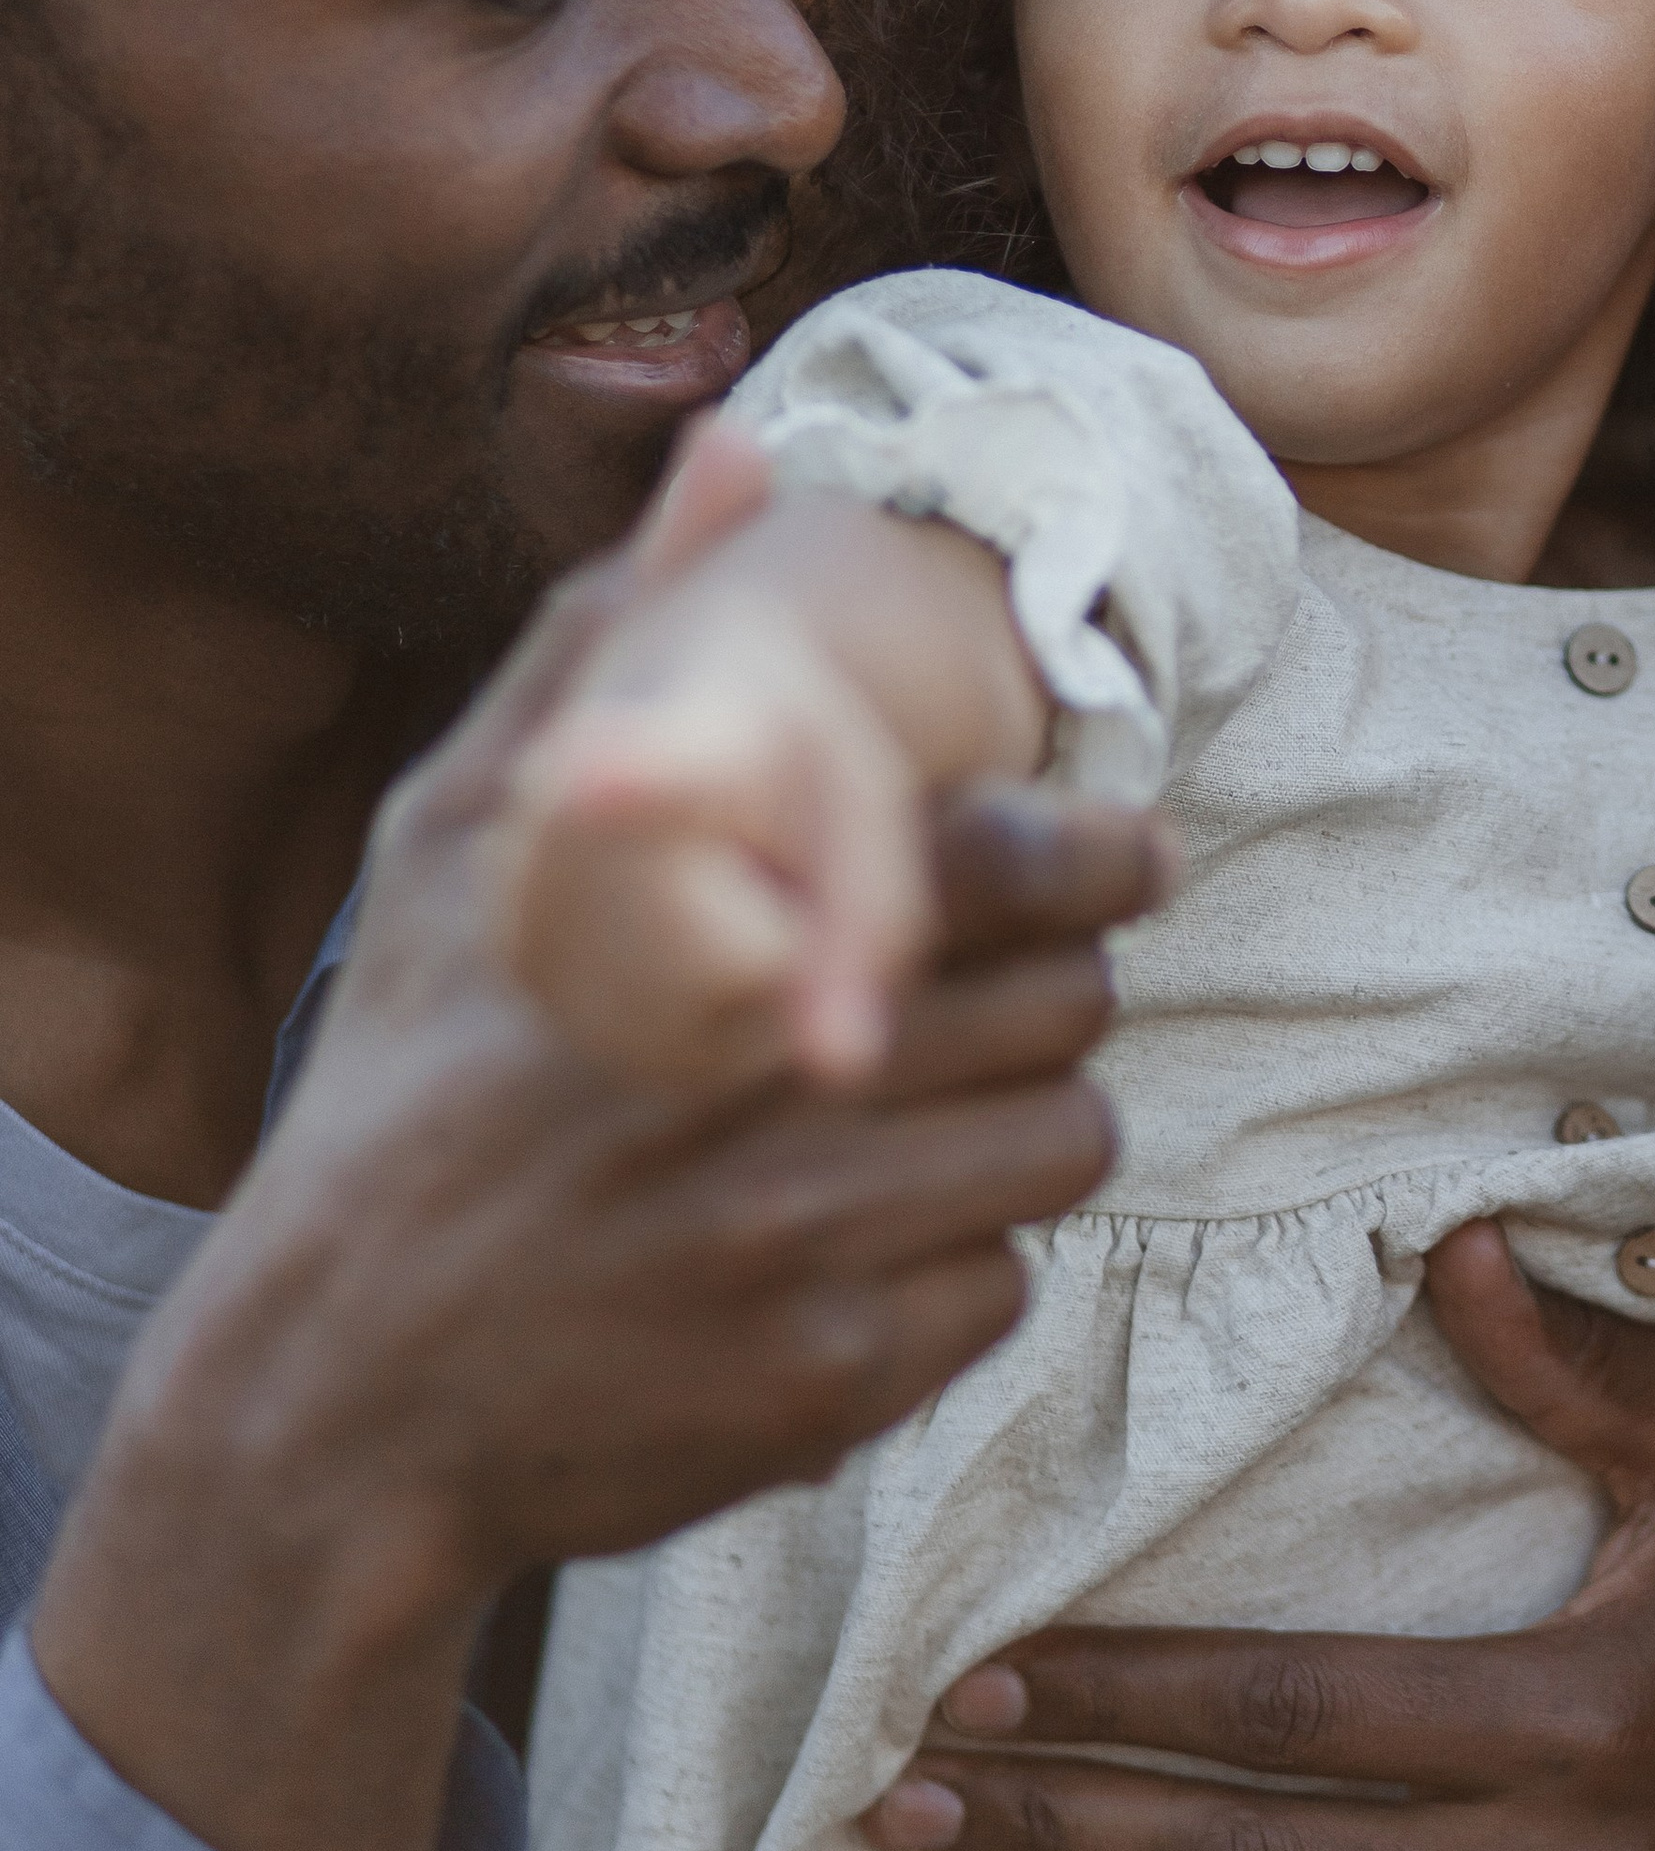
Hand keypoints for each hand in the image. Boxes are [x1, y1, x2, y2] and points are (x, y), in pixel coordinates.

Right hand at [31, 520, 1160, 1850]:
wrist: (334, 1402)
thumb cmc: (404, 1090)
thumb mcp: (453, 841)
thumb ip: (607, 641)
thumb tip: (736, 448)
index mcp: (713, 943)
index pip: (1003, 867)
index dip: (1094, 851)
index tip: (1125, 851)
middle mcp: (779, 1096)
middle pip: (1068, 1005)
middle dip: (1043, 986)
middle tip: (983, 992)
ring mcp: (813, 1252)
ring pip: (1061, 1147)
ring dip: (1016, 1124)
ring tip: (913, 1118)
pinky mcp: (833, 1385)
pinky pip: (1001, 1289)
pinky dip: (952, 1265)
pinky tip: (846, 1248)